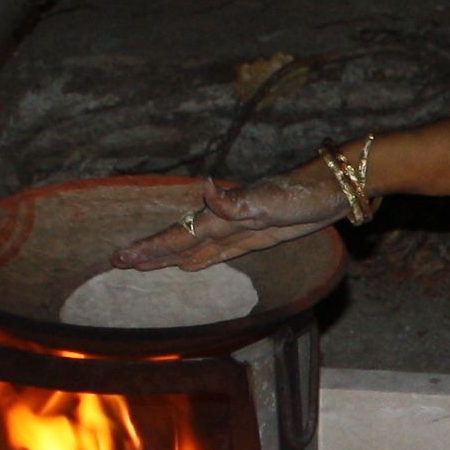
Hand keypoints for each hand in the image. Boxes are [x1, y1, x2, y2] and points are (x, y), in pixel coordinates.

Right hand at [110, 165, 345, 271]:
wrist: (332, 190)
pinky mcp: (254, 238)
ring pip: (193, 247)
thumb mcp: (270, 200)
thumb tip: (205, 186)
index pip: (179, 236)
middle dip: (149, 252)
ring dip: (168, 256)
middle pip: (179, 241)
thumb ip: (235, 200)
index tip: (123, 256)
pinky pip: (218, 252)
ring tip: (142, 264)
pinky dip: (199, 258)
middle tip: (118, 261)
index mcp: (223, 216)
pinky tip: (187, 264)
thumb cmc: (302, 194)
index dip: (152, 247)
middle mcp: (224, 222)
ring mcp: (237, 230)